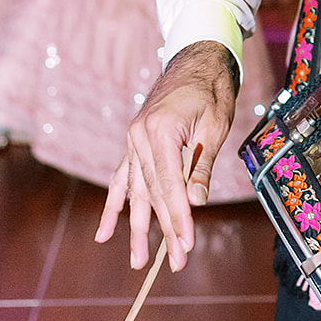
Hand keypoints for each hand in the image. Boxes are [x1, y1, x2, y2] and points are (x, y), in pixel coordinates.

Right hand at [95, 39, 239, 270]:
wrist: (196, 59)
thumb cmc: (211, 91)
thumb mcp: (214, 126)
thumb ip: (201, 164)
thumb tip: (195, 202)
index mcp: (160, 131)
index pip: (168, 185)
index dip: (178, 217)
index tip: (186, 244)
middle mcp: (139, 138)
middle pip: (152, 193)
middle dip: (165, 229)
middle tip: (176, 262)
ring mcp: (133, 140)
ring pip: (134, 191)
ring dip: (137, 227)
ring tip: (139, 261)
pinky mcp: (134, 143)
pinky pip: (121, 178)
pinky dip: (115, 205)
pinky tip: (106, 233)